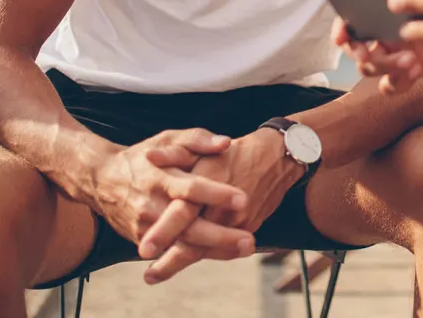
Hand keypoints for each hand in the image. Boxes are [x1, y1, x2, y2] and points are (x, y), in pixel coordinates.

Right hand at [89, 129, 252, 265]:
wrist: (102, 179)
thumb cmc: (144, 156)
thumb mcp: (167, 139)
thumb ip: (197, 139)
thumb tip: (225, 143)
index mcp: (161, 177)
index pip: (192, 189)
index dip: (217, 194)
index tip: (244, 199)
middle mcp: (152, 205)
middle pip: (189, 226)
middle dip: (220, 236)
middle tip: (249, 240)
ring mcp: (146, 227)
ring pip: (182, 244)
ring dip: (214, 250)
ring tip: (243, 249)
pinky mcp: (142, 239)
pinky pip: (173, 250)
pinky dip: (198, 253)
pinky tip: (226, 253)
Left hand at [140, 128, 302, 282]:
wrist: (278, 156)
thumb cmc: (235, 151)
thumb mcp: (203, 145)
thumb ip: (175, 153)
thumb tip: (149, 157)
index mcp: (209, 183)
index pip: (182, 212)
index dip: (164, 232)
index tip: (144, 249)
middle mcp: (224, 206)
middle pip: (194, 239)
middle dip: (170, 260)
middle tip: (149, 276)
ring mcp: (238, 220)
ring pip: (208, 248)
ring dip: (182, 263)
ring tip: (157, 274)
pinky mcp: (248, 226)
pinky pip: (223, 247)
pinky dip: (203, 254)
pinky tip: (184, 261)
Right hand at [333, 18, 422, 93]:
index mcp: (377, 12)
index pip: (347, 22)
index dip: (340, 29)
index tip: (342, 36)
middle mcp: (379, 36)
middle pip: (357, 51)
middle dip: (362, 55)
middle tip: (370, 53)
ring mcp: (392, 55)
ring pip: (371, 69)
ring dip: (385, 66)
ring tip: (410, 60)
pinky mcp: (408, 71)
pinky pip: (391, 85)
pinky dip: (396, 82)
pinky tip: (413, 72)